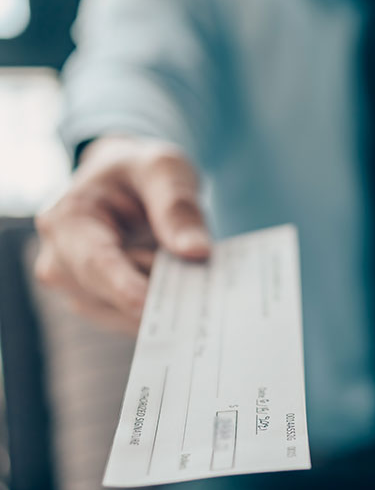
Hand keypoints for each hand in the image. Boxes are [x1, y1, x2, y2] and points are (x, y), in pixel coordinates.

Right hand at [35, 135, 209, 332]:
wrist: (127, 183)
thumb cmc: (140, 171)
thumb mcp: (164, 169)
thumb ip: (177, 206)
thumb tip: (196, 251)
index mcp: (67, 221)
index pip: (94, 261)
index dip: (121, 285)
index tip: (147, 304)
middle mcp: (61, 262)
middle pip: (112, 295)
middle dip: (157, 289)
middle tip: (198, 273)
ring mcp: (79, 291)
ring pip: (127, 315)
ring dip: (162, 298)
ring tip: (183, 266)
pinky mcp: (101, 307)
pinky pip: (135, 321)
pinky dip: (163, 309)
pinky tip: (184, 287)